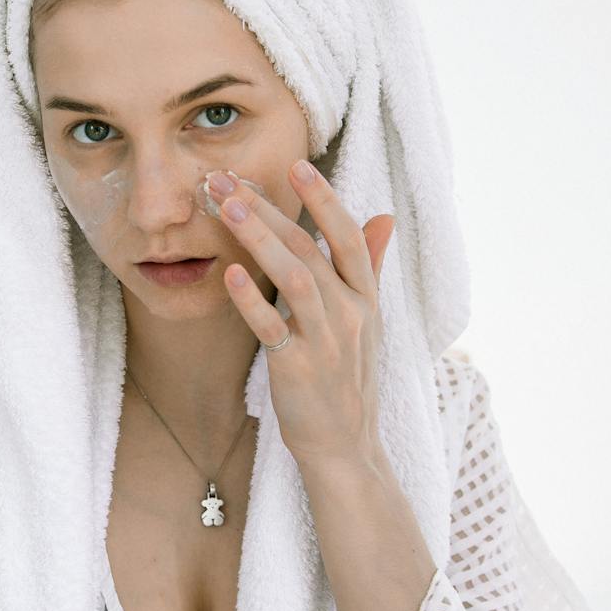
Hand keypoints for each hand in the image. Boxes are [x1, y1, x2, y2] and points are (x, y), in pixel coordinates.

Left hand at [212, 161, 394, 468]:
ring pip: (293, 277)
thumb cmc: (349, 378)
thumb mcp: (368, 320)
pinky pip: (272, 327)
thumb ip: (369, 266)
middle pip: (308, 248)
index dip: (324, 200)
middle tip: (227, 179)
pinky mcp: (297, 367)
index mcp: (365, 297)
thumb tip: (384, 216)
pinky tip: (229, 274)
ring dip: (258, 238)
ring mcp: (325, 340)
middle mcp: (349, 313)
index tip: (297, 165)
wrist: (345, 445)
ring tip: (226, 206)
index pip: (346, 237)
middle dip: (267, 208)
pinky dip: (251, 300)